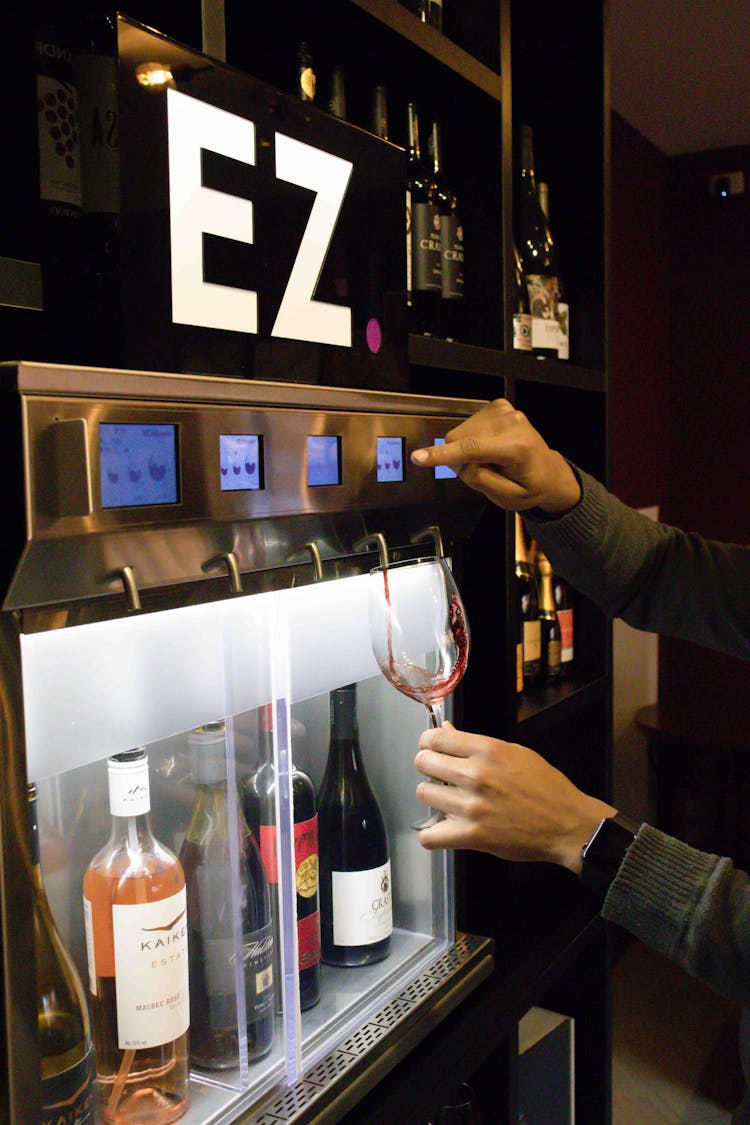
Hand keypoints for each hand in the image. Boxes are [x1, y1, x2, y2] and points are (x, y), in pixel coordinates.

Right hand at [411, 398, 580, 513]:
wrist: (548, 471)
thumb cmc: (529, 487)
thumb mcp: (506, 498)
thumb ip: (479, 480)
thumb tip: (456, 462)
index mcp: (515, 449)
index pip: (471, 450)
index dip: (442, 455)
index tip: (418, 458)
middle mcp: (511, 423)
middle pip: (459, 439)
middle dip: (461, 458)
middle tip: (485, 470)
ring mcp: (505, 411)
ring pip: (461, 431)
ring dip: (468, 448)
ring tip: (492, 459)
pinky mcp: (499, 406)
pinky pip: (469, 423)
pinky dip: (473, 437)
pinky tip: (491, 445)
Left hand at [414, 722, 615, 871]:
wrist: (568, 824)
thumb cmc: (547, 787)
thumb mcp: (516, 753)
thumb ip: (477, 744)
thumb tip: (446, 731)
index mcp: (487, 750)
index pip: (436, 738)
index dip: (428, 742)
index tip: (430, 748)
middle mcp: (475, 775)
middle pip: (423, 762)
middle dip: (428, 766)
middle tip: (440, 774)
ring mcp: (471, 806)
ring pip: (424, 794)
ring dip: (434, 797)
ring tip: (448, 801)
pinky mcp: (472, 836)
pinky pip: (430, 837)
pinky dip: (432, 834)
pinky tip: (444, 829)